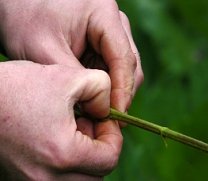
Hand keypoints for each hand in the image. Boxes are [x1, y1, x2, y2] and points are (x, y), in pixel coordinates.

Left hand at [0, 0, 142, 111]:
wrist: (16, 4)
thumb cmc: (25, 18)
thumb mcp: (44, 50)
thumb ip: (75, 79)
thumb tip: (98, 106)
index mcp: (103, 15)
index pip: (123, 58)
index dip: (123, 91)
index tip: (116, 116)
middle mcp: (113, 22)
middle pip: (129, 65)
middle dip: (120, 94)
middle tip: (108, 121)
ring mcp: (110, 32)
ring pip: (123, 69)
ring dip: (113, 92)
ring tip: (99, 113)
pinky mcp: (102, 43)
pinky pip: (111, 68)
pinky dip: (105, 86)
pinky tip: (93, 99)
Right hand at [0, 61, 121, 179]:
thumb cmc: (16, 87)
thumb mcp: (68, 77)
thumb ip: (102, 88)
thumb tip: (108, 110)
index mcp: (63, 155)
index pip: (109, 159)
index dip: (113, 136)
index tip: (103, 118)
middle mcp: (47, 179)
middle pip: (96, 174)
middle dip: (99, 147)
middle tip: (87, 122)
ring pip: (79, 179)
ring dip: (84, 156)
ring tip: (70, 129)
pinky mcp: (21, 179)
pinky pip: (58, 178)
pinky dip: (65, 162)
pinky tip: (55, 138)